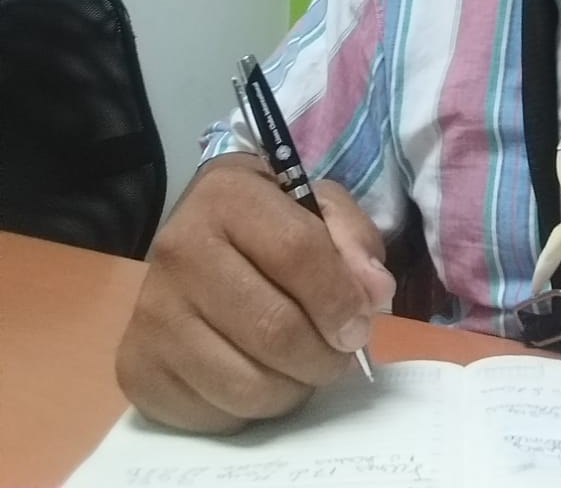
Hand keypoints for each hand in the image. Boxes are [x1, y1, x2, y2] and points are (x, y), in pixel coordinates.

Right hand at [116, 153, 394, 431]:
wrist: (199, 239)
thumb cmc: (270, 221)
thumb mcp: (319, 206)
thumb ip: (354, 240)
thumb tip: (374, 295)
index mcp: (227, 196)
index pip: (298, 253)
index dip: (341, 298)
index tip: (360, 324)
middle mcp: (178, 248)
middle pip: (274, 328)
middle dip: (324, 355)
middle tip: (337, 355)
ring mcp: (151, 312)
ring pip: (246, 383)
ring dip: (293, 387)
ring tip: (300, 366)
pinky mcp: (136, 366)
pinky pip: (213, 415)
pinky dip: (251, 411)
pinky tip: (256, 375)